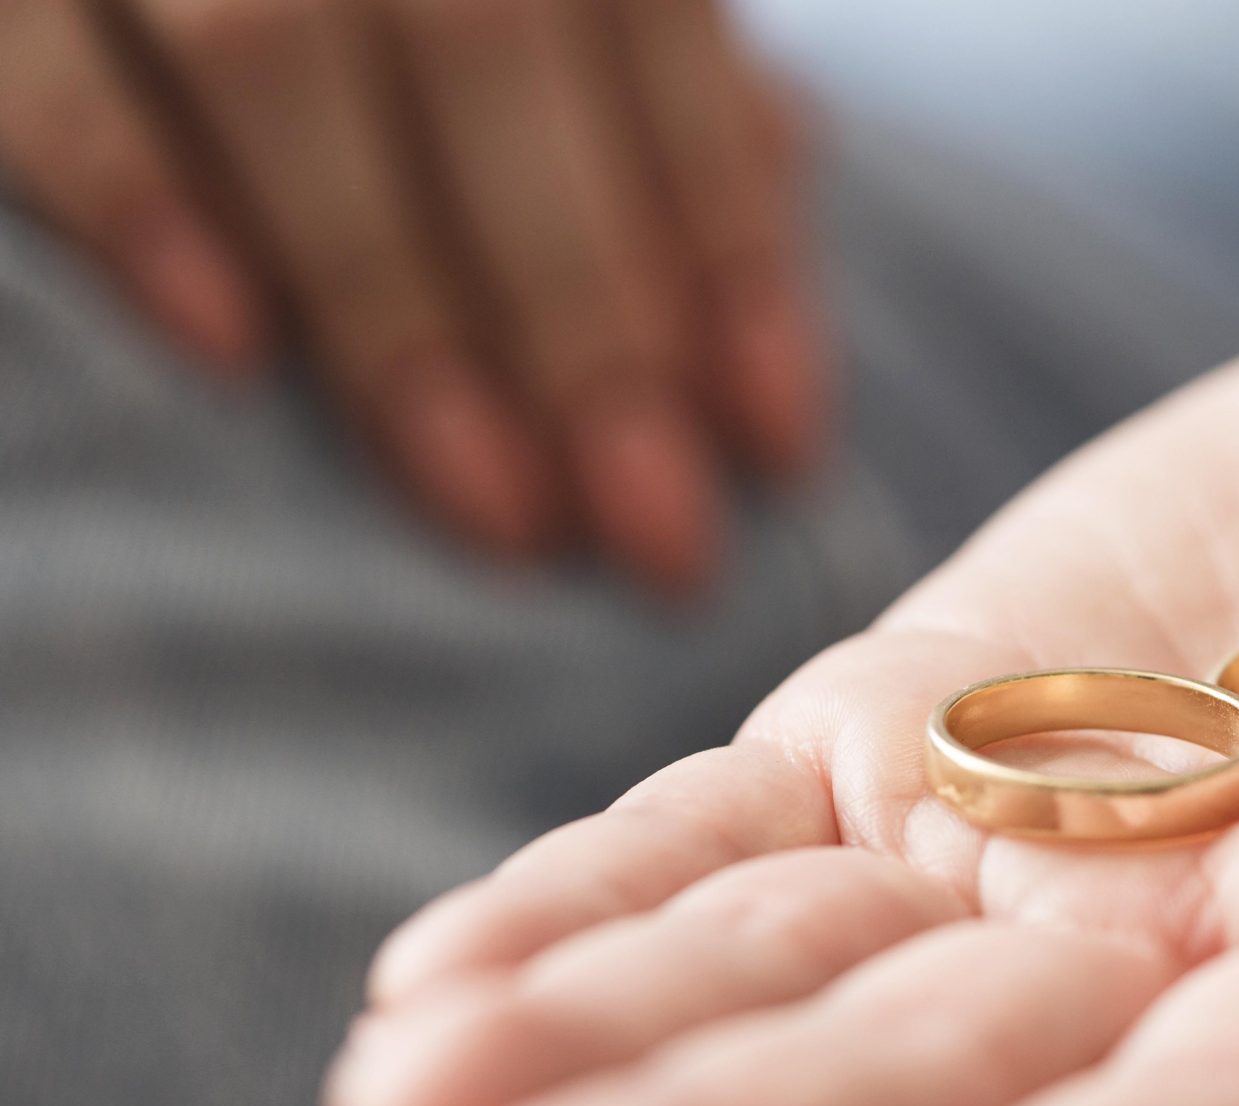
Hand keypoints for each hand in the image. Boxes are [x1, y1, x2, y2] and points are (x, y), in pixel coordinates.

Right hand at [0, 0, 818, 587]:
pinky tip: (225, 348)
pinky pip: (31, 55)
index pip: (650, 21)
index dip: (724, 235)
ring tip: (498, 512)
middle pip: (488, 44)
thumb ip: (661, 76)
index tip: (780, 444)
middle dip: (587, 315)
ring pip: (275, 57)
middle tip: (660, 538)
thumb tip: (777, 221)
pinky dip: (123, 187)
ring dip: (398, 307)